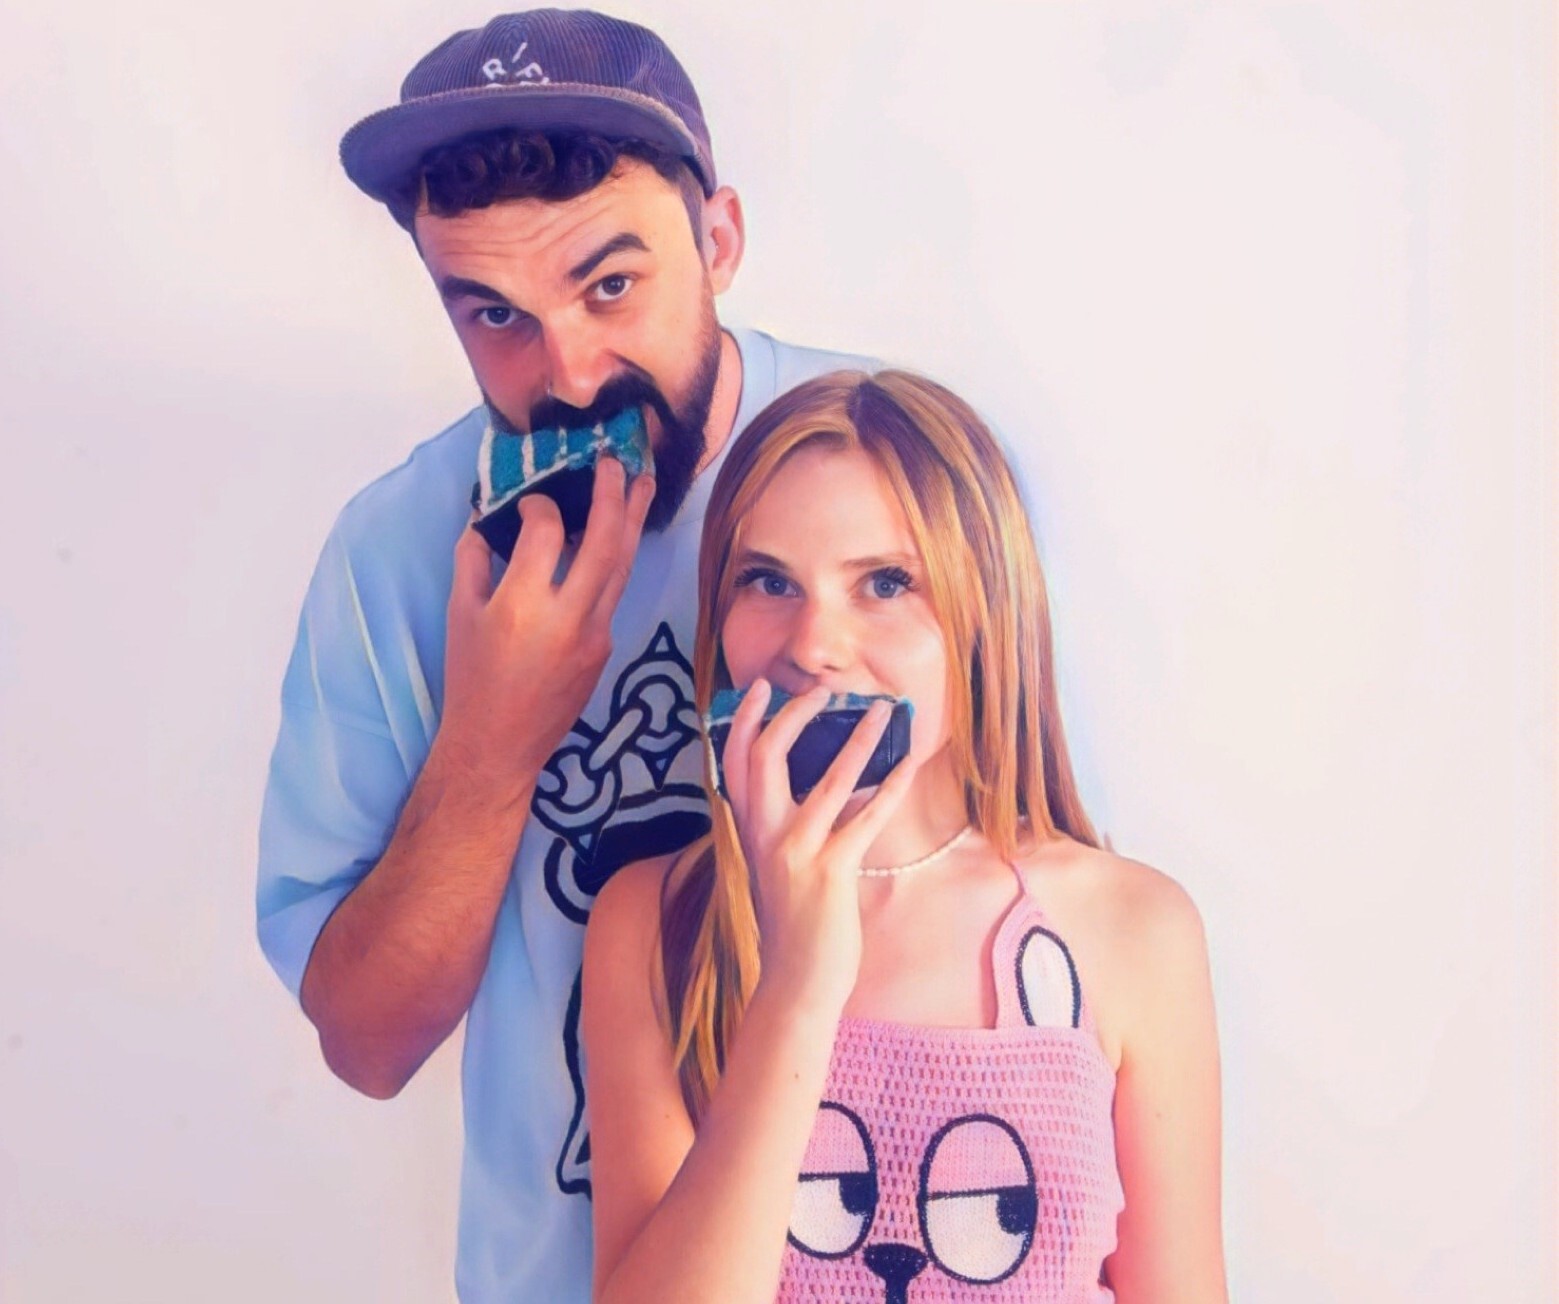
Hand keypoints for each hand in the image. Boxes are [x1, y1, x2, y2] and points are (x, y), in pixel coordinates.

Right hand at [439, 458, 655, 793]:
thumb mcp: (460, 614)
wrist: (499, 745)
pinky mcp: (605, 648)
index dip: (540, 506)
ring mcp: (594, 635)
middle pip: (604, 543)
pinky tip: (615, 539)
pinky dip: (615, 561)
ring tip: (645, 484)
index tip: (530, 504)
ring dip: (634, 522)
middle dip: (614, 496)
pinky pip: (613, 594)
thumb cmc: (471, 678)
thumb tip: (490, 516)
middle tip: (616, 461)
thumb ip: (474, 559)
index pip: (545, 531)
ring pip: (622, 567)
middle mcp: (567, 617)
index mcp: (522, 605)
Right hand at [721, 680, 918, 1013]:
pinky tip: (909, 763)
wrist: (796, 983)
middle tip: (823, 690)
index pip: (733, 764)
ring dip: (860, 738)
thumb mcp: (774, 868)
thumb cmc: (792, 926)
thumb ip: (783, 827)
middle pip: (764, 758)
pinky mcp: (831, 872)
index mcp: (748, 833)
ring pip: (829, 779)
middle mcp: (764, 838)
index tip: (762, 688)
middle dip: (793, 716)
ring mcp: (796, 854)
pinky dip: (891, 787)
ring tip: (885, 711)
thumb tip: (821, 784)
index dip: (746, 721)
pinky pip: (867, 818)